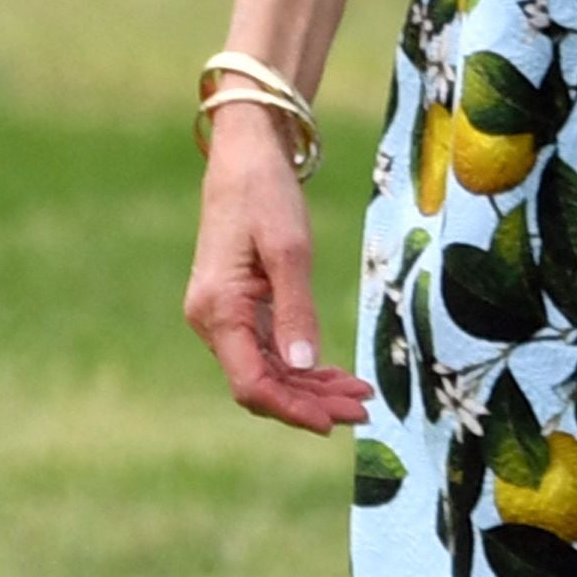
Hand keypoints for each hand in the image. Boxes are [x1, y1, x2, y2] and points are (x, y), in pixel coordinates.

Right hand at [184, 110, 376, 433]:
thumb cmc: (265, 193)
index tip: (332, 422)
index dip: (291, 408)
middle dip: (310, 402)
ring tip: (358, 398)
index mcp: (217, 311)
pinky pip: (269, 348)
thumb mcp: (288, 248)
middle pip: (261, 382)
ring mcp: (223, 315)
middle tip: (362, 411)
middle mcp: (213, 321)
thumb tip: (305, 365)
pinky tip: (334, 374)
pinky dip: (301, 364)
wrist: (245, 155)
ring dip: (310, 386)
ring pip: (268, 369)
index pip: (251, 383)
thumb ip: (296, 308)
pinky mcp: (238, 305)